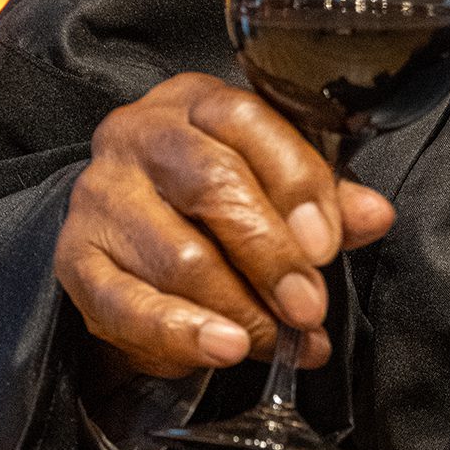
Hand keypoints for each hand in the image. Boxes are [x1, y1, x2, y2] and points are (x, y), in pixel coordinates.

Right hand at [54, 73, 394, 379]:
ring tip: (279, 338)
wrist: (133, 227)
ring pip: (177, 255)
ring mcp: (102, 197)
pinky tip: (224, 348)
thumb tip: (374, 216)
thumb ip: (326, 198)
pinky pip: (125, 304)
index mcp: (199, 100)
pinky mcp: (75, 259)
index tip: (328, 245)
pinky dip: (181, 333)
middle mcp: (141, 136)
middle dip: (272, 256)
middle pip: (211, 185)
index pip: (247, 119)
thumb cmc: (219, 195)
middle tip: (309, 306)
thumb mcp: (276, 181)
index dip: (295, 182)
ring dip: (239, 307)